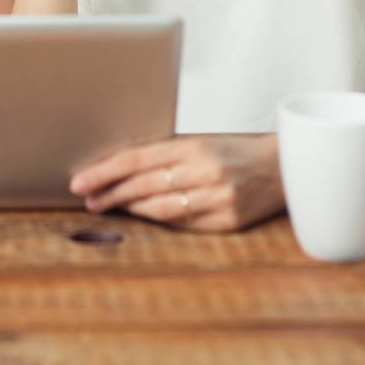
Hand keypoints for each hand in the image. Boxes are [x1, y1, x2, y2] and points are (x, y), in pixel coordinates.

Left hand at [69, 135, 284, 232]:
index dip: (104, 171)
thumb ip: (166, 153)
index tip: (80, 180)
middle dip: (110, 193)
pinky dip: (160, 220)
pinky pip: (183, 225)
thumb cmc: (235, 150)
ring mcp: (217, 199)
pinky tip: (143, 216)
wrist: (285, 166)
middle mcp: (204, 172)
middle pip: (143, 185)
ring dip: (130, 209)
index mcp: (194, 145)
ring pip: (160, 209)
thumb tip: (121, 166)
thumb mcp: (201, 140)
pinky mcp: (228, 222)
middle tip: (87, 197)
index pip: (136, 159)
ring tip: (108, 205)